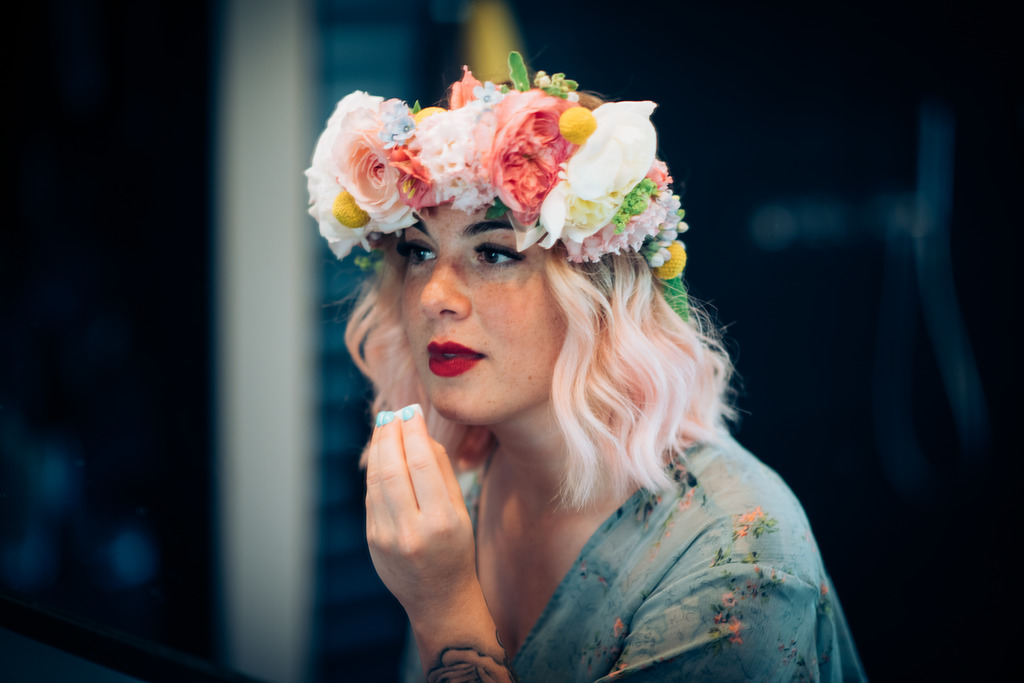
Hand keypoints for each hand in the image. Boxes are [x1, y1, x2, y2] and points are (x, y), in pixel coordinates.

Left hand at [364, 405, 478, 622]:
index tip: (412, 410)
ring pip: (376, 481)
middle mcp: (412, 530)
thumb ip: (442, 472)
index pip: (422, 464)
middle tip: (393, 413)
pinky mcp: (372, 540)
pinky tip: (381, 455)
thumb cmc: (456, 550)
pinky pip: (372, 497)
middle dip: (391, 435)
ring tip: (384, 427)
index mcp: (442, 522)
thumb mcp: (460, 512)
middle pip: (393, 469)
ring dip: (378, 449)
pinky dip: (375, 470)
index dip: (414, 432)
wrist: (439, 598)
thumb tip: (421, 433)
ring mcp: (387, 538)